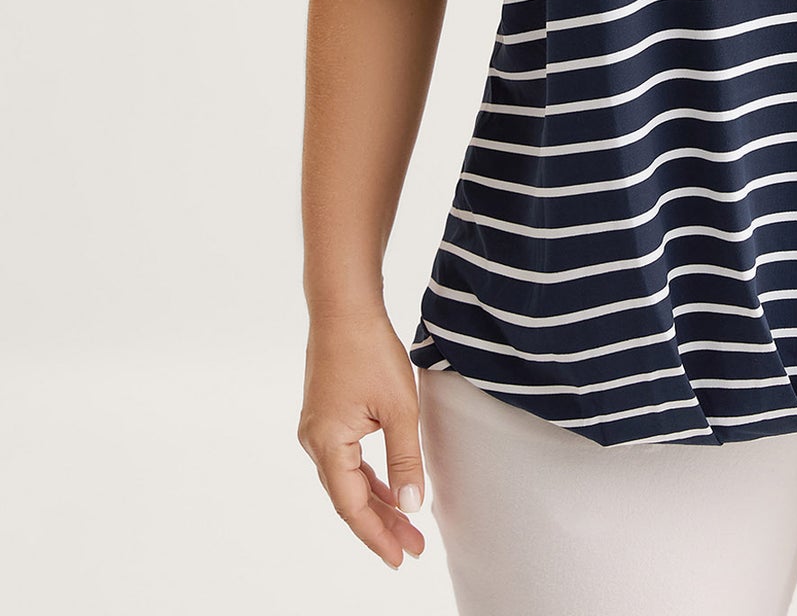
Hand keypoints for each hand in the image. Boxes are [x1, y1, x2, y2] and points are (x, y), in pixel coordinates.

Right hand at [297, 309, 427, 569]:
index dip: (377, 535)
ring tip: (408, 525)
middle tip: (413, 548)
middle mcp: (315, 442)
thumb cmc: (370, 350)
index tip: (401, 558)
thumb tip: (411, 505)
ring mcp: (317, 430)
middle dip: (381, 524)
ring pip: (348, 480)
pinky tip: (390, 487)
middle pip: (348, 498)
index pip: (352, 506)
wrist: (344, 306)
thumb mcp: (399, 408)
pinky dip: (368, 477)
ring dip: (377, 501)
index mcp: (328, 444)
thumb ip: (405, 460)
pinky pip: (347, 460)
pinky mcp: (326, 417)